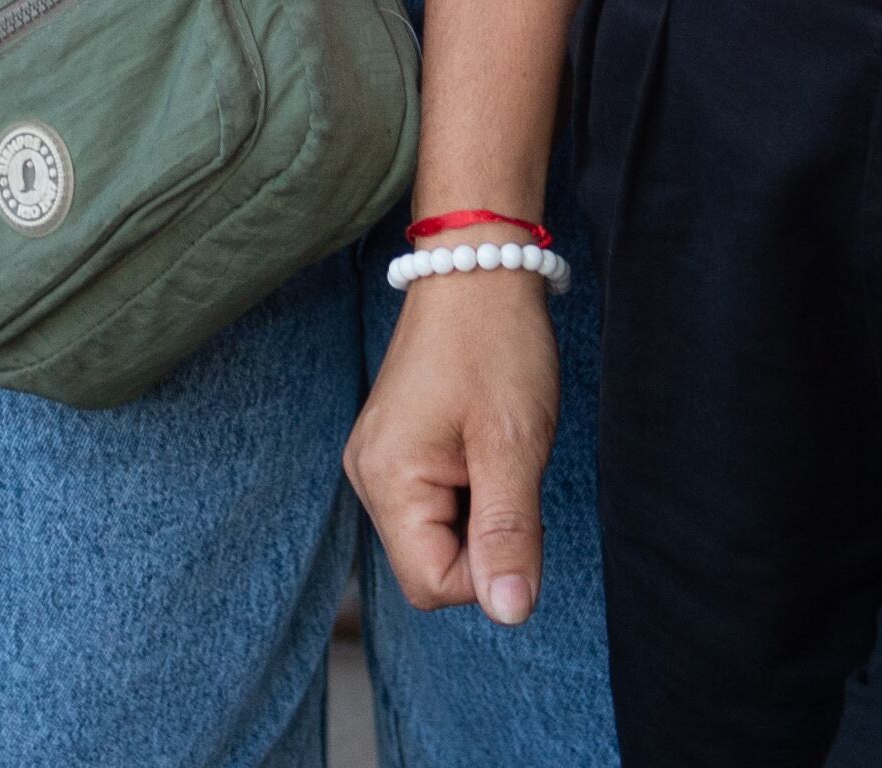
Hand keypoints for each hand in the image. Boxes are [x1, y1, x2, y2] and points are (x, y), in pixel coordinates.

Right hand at [346, 264, 559, 626]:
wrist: (476, 268)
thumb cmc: (496, 347)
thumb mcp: (514, 445)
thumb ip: (508, 534)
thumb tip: (509, 613)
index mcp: (388, 480)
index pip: (433, 585)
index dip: (487, 567)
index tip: (513, 502)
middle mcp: (367, 475)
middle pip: (430, 564)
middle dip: (483, 537)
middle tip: (507, 469)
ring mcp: (376, 459)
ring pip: (434, 535)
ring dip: (477, 511)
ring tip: (494, 449)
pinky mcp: (392, 447)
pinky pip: (431, 503)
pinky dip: (466, 489)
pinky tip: (480, 443)